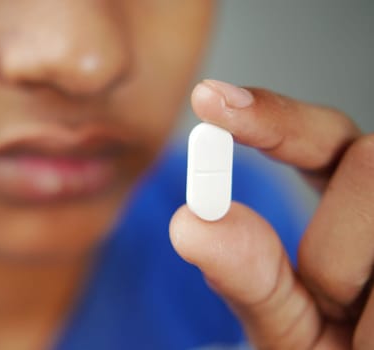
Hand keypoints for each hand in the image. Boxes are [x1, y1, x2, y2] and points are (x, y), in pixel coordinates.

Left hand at [169, 79, 373, 348]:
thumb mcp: (287, 323)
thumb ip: (247, 275)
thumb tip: (188, 222)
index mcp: (350, 198)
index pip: (319, 136)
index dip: (269, 115)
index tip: (208, 100)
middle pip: (368, 159)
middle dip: (334, 250)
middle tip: (334, 307)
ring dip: (360, 292)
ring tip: (365, 333)